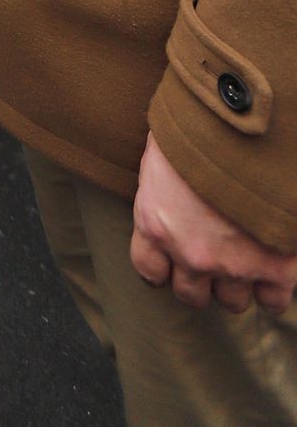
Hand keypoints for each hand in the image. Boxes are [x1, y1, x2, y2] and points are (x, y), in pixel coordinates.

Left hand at [131, 134, 296, 312]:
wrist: (245, 124)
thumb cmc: (197, 125)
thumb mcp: (163, 154)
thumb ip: (163, 189)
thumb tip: (170, 194)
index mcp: (155, 224)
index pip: (149, 270)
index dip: (163, 267)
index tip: (172, 260)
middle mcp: (191, 253)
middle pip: (191, 294)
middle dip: (200, 279)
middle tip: (213, 257)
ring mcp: (235, 264)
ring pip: (231, 302)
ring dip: (236, 284)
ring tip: (244, 260)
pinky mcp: (275, 266)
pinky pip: (273, 301)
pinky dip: (273, 289)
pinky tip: (272, 270)